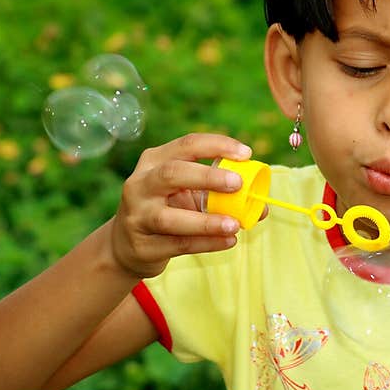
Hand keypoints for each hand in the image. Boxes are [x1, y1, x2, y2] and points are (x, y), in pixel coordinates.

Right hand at [110, 133, 255, 278]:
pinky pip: (177, 244)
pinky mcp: (141, 245)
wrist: (126, 245)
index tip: (246, 154)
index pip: (187, 144)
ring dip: (206, 221)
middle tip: (238, 183)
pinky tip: (228, 241)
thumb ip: (222, 194)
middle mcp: (140, 184)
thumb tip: (263, 206)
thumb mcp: (188, 194)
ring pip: (170, 218)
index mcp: (154, 161)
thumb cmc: (167, 209)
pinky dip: (206, 243)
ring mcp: (137, 215)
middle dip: (207, 177)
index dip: (217, 145)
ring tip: (235, 224)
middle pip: (172, 174)